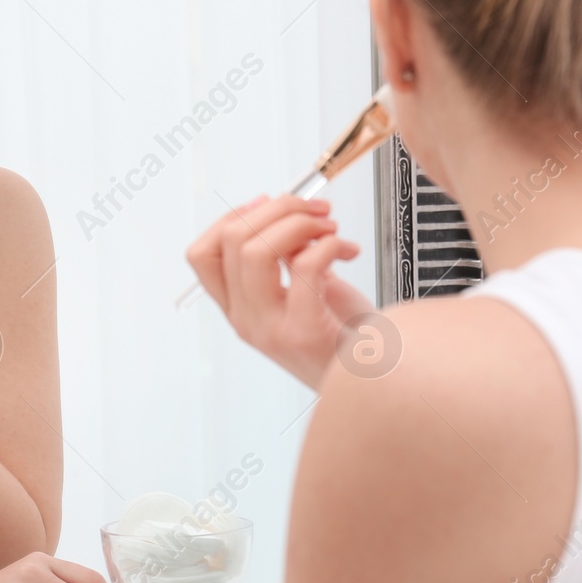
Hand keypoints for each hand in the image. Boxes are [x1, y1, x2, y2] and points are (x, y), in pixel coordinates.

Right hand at [186, 195, 376, 388]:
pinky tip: (346, 249)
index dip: (232, 217)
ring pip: (257, 250)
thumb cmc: (346, 335)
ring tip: (330, 227)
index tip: (267, 202)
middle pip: (233, 242)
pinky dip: (328, 244)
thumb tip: (281, 208)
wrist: (379, 379)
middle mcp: (246, 321)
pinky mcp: (304, 332)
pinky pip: (305, 266)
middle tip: (316, 210)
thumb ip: (286, 255)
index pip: (202, 256)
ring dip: (300, 223)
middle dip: (279, 209)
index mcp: (239, 310)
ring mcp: (271, 329)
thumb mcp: (306, 288)